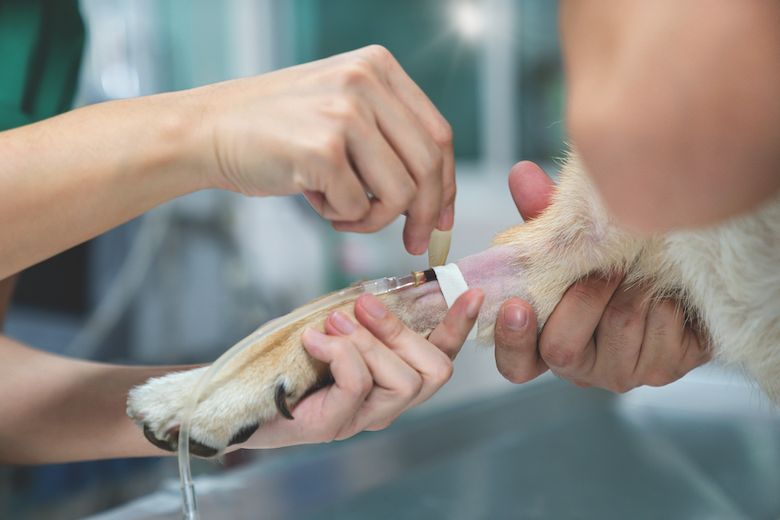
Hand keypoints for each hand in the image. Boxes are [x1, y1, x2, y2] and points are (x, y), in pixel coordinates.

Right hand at [193, 45, 454, 254]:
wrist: (207, 131)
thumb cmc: (275, 130)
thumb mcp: (341, 108)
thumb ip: (387, 135)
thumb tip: (434, 196)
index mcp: (378, 67)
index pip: (438, 134)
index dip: (446, 184)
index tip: (441, 217)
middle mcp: (366, 81)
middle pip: (429, 165)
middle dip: (425, 215)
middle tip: (414, 242)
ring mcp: (345, 113)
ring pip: (400, 192)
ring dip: (373, 219)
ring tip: (342, 212)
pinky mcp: (322, 148)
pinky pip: (358, 207)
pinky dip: (340, 217)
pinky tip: (313, 199)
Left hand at [241, 289, 482, 447]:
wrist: (236, 396)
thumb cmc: (286, 360)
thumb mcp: (332, 329)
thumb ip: (360, 318)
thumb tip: (377, 297)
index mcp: (391, 380)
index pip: (440, 356)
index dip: (459, 326)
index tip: (470, 292)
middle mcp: (385, 406)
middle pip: (434, 372)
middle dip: (403, 331)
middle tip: (364, 306)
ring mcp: (361, 420)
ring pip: (403, 381)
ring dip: (369, 342)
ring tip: (333, 324)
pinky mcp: (332, 427)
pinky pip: (358, 385)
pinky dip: (339, 353)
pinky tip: (313, 341)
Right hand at [493, 161, 710, 391]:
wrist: (682, 279)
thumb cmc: (615, 263)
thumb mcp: (573, 241)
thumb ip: (543, 214)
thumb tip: (521, 174)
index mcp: (547, 343)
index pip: (516, 366)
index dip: (512, 341)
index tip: (516, 306)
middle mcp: (581, 368)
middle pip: (562, 349)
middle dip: (583, 298)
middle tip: (604, 268)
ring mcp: (622, 372)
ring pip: (618, 329)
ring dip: (632, 288)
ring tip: (642, 270)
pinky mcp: (665, 368)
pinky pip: (662, 328)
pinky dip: (667, 298)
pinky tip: (669, 292)